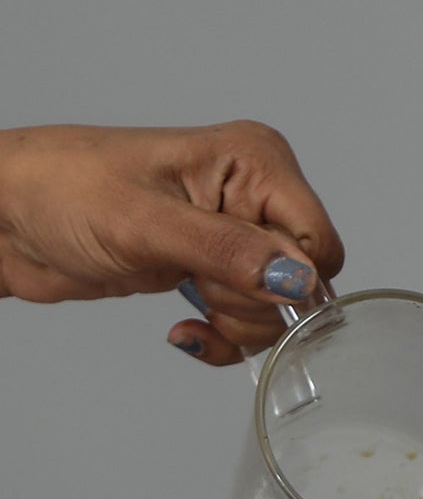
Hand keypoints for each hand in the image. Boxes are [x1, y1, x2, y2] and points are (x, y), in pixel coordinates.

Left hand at [0, 121, 346, 365]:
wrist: (9, 218)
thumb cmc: (60, 190)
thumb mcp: (145, 223)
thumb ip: (227, 252)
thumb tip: (297, 279)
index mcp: (253, 161)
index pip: (315, 241)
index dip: (283, 277)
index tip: (227, 279)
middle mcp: (253, 195)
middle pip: (302, 282)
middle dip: (250, 302)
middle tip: (194, 284)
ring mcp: (235, 234)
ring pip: (279, 309)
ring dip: (234, 323)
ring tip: (182, 299)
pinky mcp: (214, 269)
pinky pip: (249, 322)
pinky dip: (222, 337)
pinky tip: (184, 326)